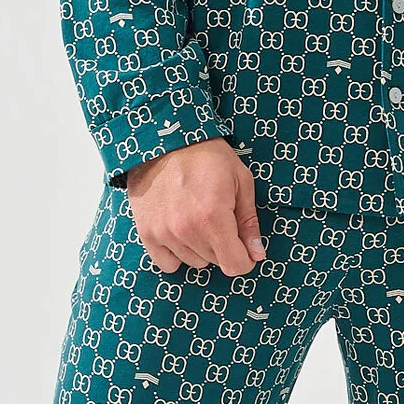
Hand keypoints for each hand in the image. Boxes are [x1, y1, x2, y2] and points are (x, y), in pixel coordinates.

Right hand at [123, 138, 264, 275]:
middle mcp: (186, 230)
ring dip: (200, 248)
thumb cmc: (208, 156)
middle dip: (223, 246)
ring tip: (197, 218)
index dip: (245, 260)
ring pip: (193, 262)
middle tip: (219, 219)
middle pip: (215, 262)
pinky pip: (167, 263)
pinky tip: (180, 232)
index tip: (244, 249)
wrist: (165, 139)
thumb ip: (249, 222)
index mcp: (213, 217)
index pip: (234, 265)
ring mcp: (163, 233)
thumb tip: (257, 253)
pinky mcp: (146, 232)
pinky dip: (176, 253)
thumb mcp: (240, 181)